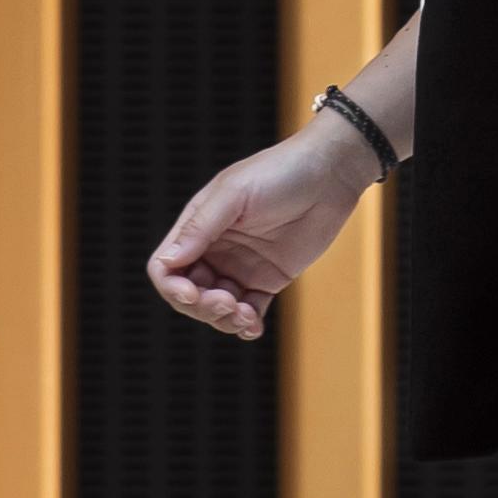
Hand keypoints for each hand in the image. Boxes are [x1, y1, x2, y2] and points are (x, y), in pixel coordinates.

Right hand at [148, 126, 365, 341]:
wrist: (331, 174)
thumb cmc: (281, 172)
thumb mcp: (235, 194)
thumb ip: (201, 227)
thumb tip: (169, 261)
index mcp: (198, 226)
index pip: (166, 267)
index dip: (172, 287)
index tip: (193, 293)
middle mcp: (214, 249)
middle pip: (188, 294)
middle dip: (202, 307)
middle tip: (227, 303)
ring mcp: (240, 266)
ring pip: (216, 309)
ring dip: (224, 321)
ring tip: (246, 316)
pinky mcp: (268, 279)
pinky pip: (248, 312)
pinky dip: (246, 325)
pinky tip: (255, 326)